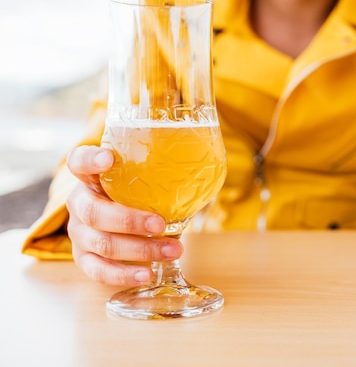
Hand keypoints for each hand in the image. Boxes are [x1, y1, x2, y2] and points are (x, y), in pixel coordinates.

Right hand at [65, 145, 182, 285]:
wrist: (118, 219)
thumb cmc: (134, 194)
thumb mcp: (141, 179)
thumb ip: (157, 174)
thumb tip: (199, 170)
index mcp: (89, 177)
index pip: (79, 161)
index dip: (90, 160)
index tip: (108, 158)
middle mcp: (79, 203)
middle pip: (94, 212)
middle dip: (130, 220)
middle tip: (160, 223)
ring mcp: (78, 233)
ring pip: (102, 244)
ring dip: (140, 250)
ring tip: (173, 250)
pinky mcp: (83, 258)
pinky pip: (99, 271)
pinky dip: (124, 275)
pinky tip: (147, 274)